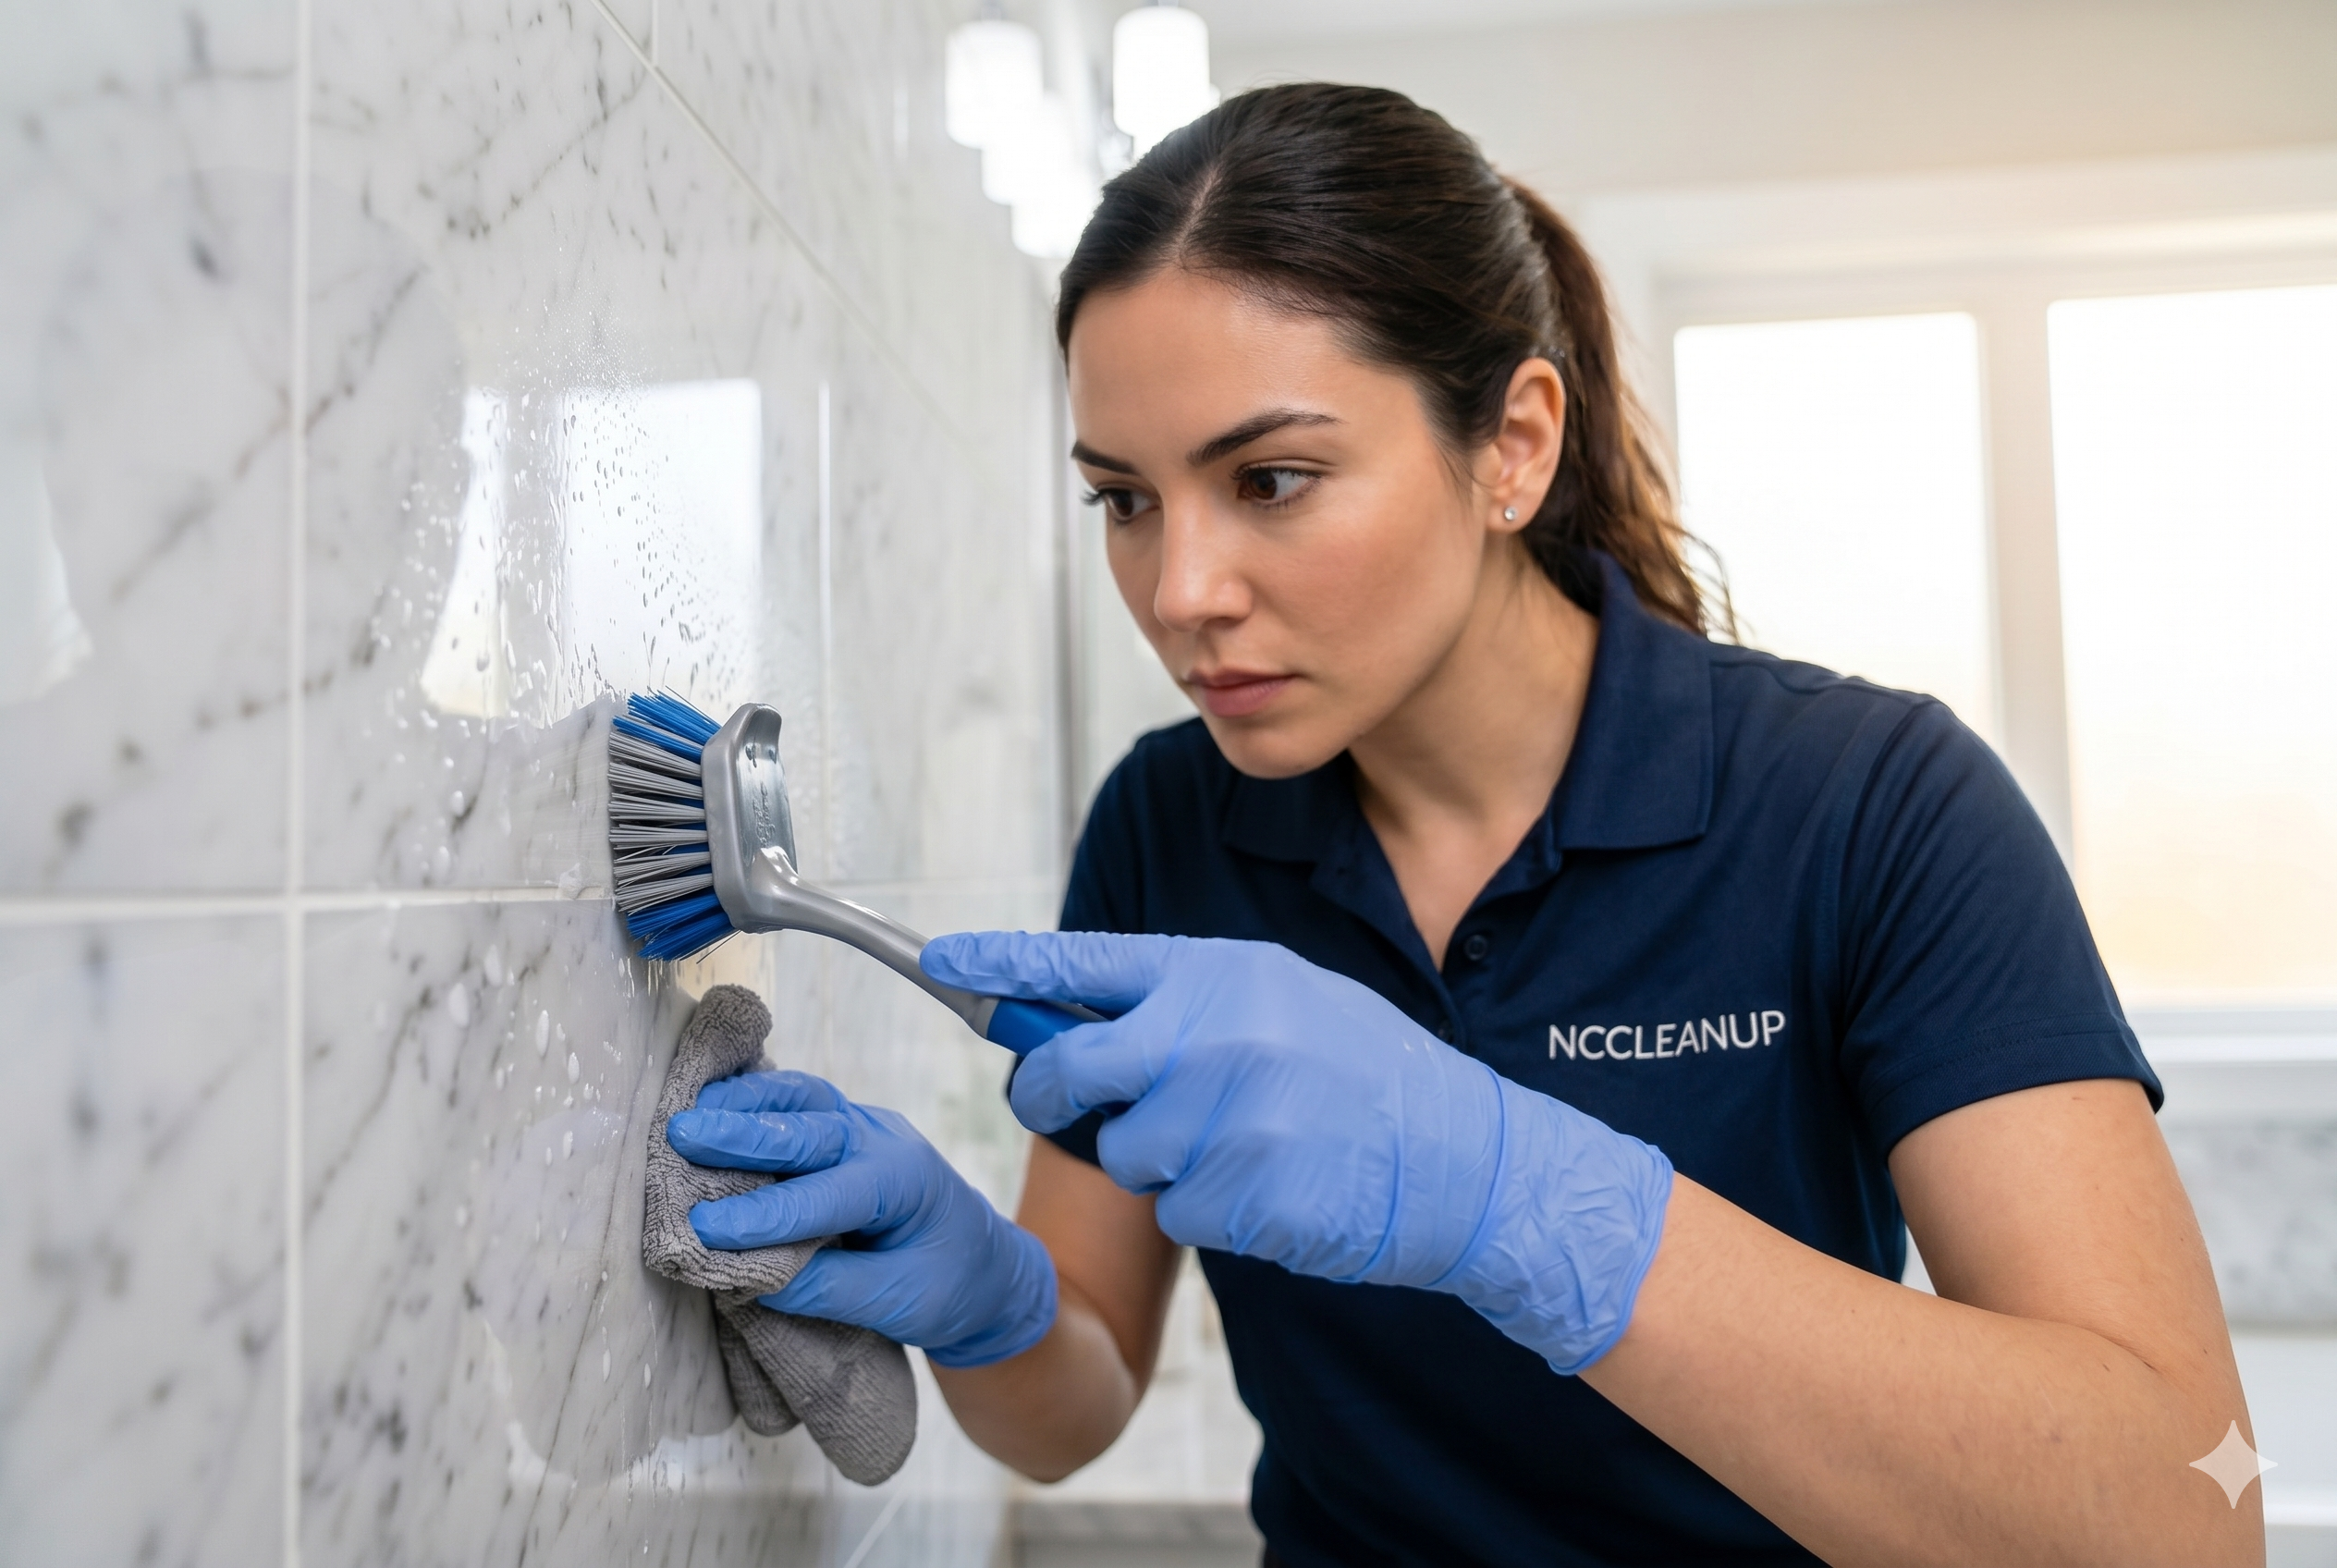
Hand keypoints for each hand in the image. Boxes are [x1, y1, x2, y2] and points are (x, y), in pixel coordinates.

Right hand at [668, 1071, 1056, 1368]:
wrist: (988, 1268)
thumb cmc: (949, 1288)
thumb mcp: (898, 1303)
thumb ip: (826, 1289)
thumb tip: (746, 1279)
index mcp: (906, 1182)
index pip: (825, 1196)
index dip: (763, 1216)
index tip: (703, 1228)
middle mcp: (884, 1141)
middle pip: (811, 1127)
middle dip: (744, 1133)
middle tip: (681, 1136)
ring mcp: (865, 1127)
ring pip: (804, 1100)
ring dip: (745, 1103)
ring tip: (689, 1112)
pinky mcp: (846, 1130)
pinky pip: (800, 1105)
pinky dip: (756, 1100)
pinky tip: (714, 1102)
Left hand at [922, 931, 1673, 1374]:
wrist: (1462, 1159)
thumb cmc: (1359, 1074)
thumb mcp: (1278, 1000)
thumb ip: (1178, 1004)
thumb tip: (1063, 1019)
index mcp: (1221, 973)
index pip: (1084, 960)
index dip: (1003, 963)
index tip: (942, 964)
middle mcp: (1217, 1035)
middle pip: (1069, 1068)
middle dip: (1047, 1095)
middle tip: (1062, 1106)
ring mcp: (1231, 1116)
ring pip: (1123, 1153)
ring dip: (1158, 1160)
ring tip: (1238, 1142)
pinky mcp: (1245, 1194)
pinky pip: (1175, 1210)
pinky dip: (1206, 1207)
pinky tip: (1268, 1184)